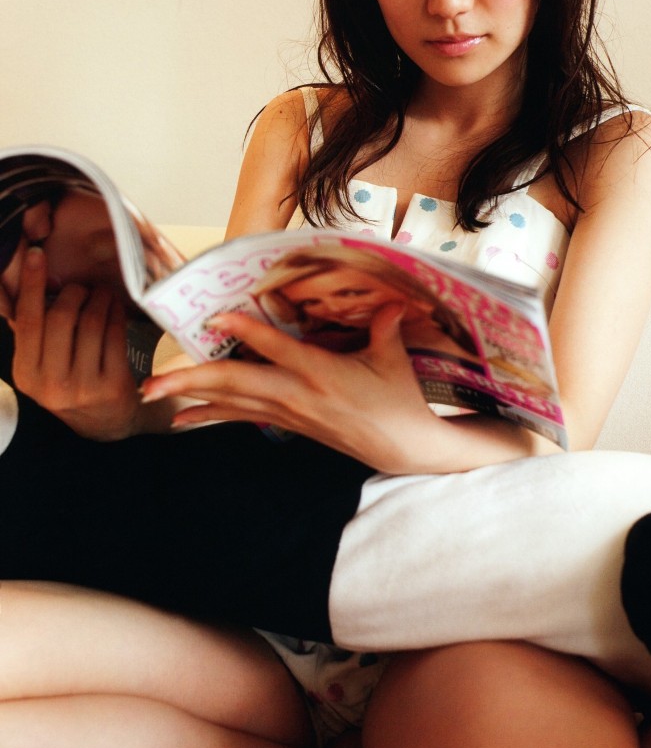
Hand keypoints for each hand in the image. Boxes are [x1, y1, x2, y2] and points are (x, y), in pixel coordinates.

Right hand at [7, 246, 145, 439]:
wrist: (108, 423)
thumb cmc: (72, 383)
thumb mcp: (43, 365)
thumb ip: (33, 332)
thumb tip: (19, 282)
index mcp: (26, 374)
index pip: (27, 320)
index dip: (31, 283)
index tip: (36, 253)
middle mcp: (50, 385)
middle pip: (61, 317)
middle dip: (75, 293)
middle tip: (83, 286)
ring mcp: (83, 388)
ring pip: (91, 323)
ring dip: (99, 299)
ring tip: (102, 293)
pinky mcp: (113, 387)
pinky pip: (114, 335)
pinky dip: (116, 313)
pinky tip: (116, 307)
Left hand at [141, 302, 453, 472]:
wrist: (401, 447)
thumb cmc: (398, 398)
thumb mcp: (393, 360)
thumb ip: (386, 327)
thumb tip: (394, 300)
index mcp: (321, 373)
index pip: (275, 349)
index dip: (246, 330)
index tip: (216, 316)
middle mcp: (296, 394)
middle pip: (235, 384)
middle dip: (191, 381)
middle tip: (151, 382)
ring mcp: (287, 412)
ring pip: (230, 401)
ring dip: (190, 396)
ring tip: (153, 393)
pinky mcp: (286, 422)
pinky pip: (239, 416)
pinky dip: (210, 414)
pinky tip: (182, 417)